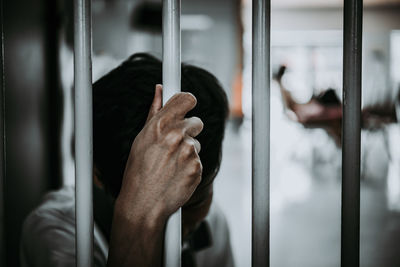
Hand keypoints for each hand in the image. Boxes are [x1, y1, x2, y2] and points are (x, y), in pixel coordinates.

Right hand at [117, 84, 203, 221]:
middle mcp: (176, 135)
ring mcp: (189, 152)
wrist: (142, 203)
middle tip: (174, 144)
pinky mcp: (197, 168)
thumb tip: (160, 90)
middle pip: (196, 122)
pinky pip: (198, 160)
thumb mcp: (141, 138)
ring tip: (171, 164)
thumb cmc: (138, 170)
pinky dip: (190, 166)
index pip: (187, 99)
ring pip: (196, 143)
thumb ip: (154, 112)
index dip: (188, 102)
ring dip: (188, 151)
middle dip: (188, 130)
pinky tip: (176, 174)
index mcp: (161, 125)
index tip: (188, 106)